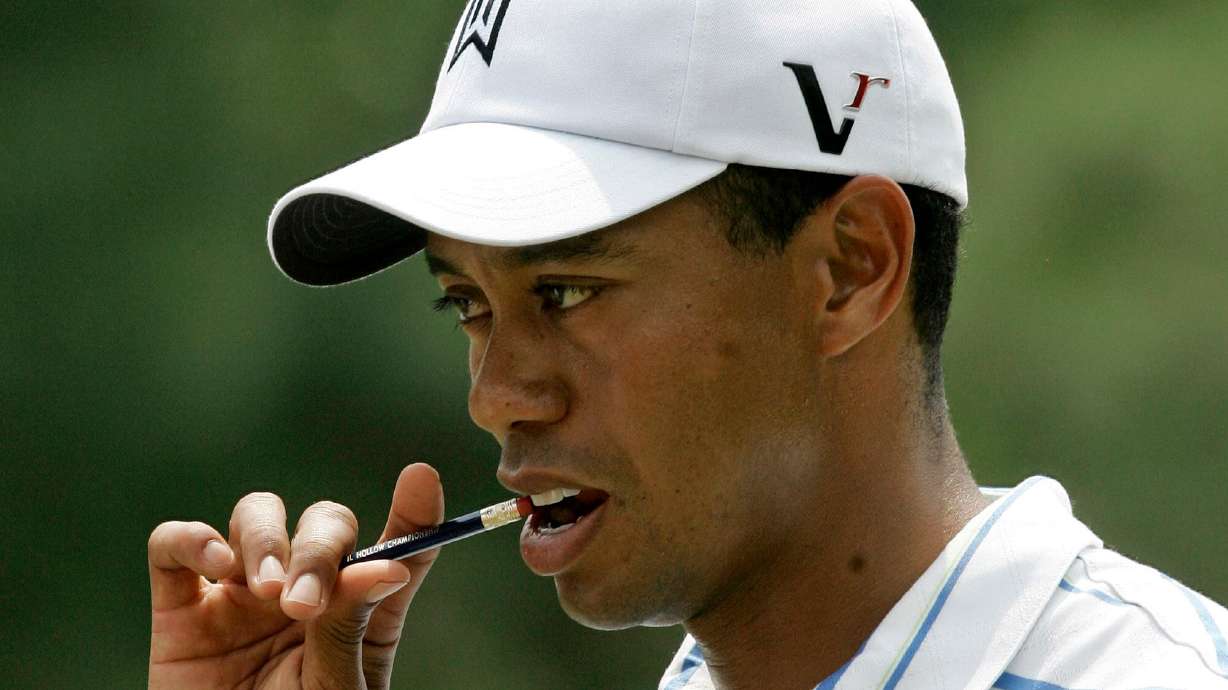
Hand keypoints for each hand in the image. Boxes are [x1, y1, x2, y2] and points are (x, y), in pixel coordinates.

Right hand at [147, 463, 444, 688]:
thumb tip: (385, 566)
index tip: (420, 479)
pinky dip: (192, 538)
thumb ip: (350, 628)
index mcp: (360, 613)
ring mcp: (243, 593)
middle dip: (320, 547)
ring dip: (266, 538)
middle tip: (303, 604)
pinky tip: (216, 563)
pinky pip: (174, 547)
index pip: (400, 547)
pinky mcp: (182, 608)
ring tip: (265, 591)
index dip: (414, 511)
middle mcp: (308, 590)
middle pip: (326, 523)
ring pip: (258, 514)